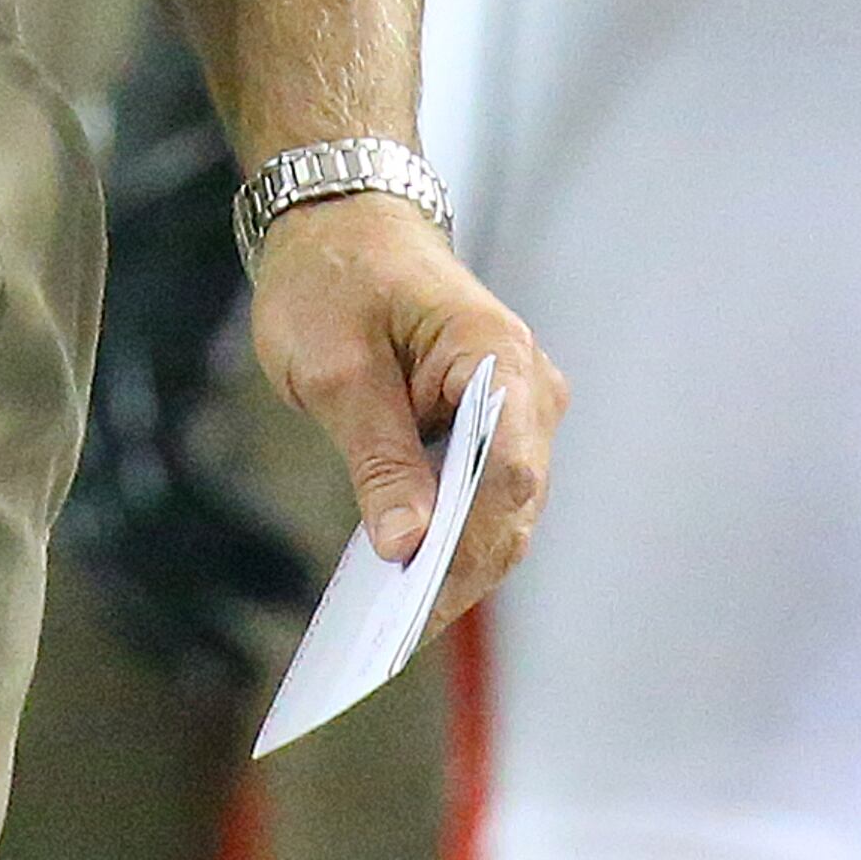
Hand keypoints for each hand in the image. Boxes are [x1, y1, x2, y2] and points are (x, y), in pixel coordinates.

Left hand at [253, 192, 565, 630]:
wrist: (337, 221)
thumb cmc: (332, 278)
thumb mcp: (334, 365)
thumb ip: (377, 454)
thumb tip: (406, 547)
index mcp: (497, 355)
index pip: (506, 471)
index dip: (466, 545)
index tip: (417, 602)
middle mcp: (528, 388)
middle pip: (507, 505)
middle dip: (454, 571)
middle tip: (388, 638)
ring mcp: (517, 412)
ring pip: (497, 511)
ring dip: (449, 563)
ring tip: (383, 629)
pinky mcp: (489, 429)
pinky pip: (477, 495)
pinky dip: (442, 536)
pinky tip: (393, 580)